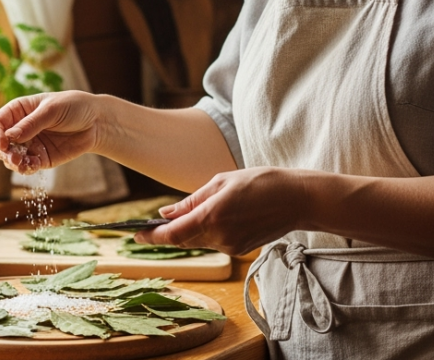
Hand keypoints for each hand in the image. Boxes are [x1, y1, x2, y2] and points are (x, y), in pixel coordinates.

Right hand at [0, 91, 103, 173]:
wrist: (97, 122)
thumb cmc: (74, 107)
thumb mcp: (52, 110)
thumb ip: (31, 124)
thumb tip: (10, 137)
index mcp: (19, 110)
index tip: (3, 142)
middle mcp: (20, 128)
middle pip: (0, 143)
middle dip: (3, 151)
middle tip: (12, 157)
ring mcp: (30, 144)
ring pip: (11, 157)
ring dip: (12, 163)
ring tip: (20, 164)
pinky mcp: (41, 158)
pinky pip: (27, 166)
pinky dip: (26, 169)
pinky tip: (30, 167)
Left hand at [134, 167, 307, 255]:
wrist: (298, 200)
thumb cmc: (261, 183)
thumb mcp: (222, 182)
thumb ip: (191, 201)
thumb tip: (166, 213)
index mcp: (212, 216)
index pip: (172, 234)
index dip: (151, 236)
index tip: (135, 234)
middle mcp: (219, 236)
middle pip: (183, 239)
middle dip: (169, 231)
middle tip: (155, 222)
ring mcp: (231, 246)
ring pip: (199, 240)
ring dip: (191, 229)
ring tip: (198, 209)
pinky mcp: (239, 250)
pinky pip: (215, 241)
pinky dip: (209, 231)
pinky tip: (220, 215)